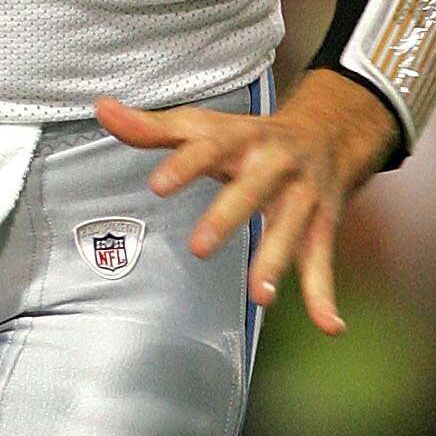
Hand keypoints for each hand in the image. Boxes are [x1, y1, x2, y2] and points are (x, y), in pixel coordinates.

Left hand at [96, 72, 400, 330]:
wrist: (331, 132)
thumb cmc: (252, 136)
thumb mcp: (206, 126)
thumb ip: (153, 127)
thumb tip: (103, 109)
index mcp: (242, 139)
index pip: (210, 148)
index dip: (185, 165)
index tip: (158, 185)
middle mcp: (275, 165)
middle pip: (252, 190)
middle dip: (228, 218)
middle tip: (199, 248)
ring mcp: (302, 197)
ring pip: (291, 230)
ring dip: (277, 262)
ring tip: (261, 298)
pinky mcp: (321, 226)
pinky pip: (322, 261)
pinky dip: (325, 295)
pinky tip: (329, 326)